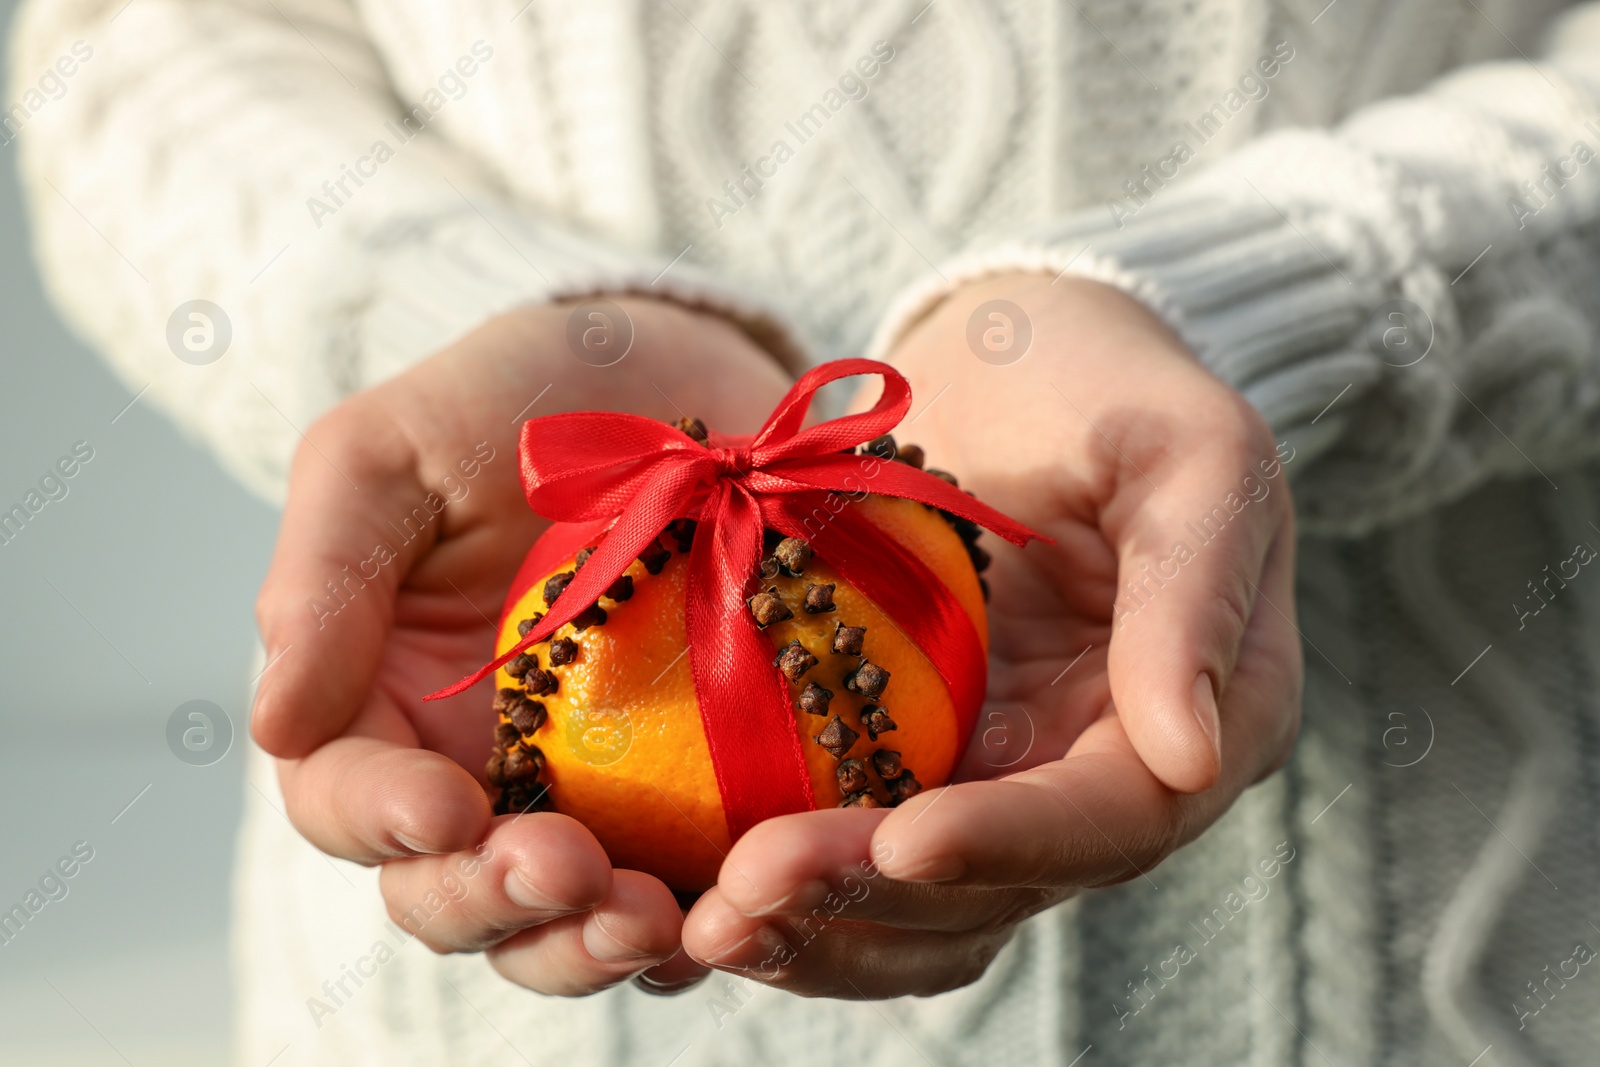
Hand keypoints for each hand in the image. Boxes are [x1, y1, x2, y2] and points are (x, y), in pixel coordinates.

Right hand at [250, 297, 791, 995]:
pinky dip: (701, 915)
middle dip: (497, 903)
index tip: (447, 807)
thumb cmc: (510, 399)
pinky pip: (684, 884)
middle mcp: (470, 767)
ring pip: (560, 921)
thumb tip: (272, 723)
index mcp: (375, 701)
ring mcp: (584, 790)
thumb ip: (323, 576)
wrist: (670, 373)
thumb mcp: (390, 453)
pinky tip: (731, 907)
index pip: (344, 798)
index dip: (382, 821)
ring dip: (593, 941)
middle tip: (569, 872)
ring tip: (652, 920)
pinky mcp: (690, 792)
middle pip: (448, 892)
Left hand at [678, 274, 1302, 996]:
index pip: (1115, 819)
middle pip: (1000, 888)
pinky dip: (793, 894)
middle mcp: (1107, 776)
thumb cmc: (1107, 382)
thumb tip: (1192, 753)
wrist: (1015, 365)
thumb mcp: (1185, 445)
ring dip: (818, 932)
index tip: (902, 838)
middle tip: (743, 893)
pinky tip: (697, 897)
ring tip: (705, 925)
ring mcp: (1010, 781)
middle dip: (874, 898)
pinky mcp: (924, 767)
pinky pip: (861, 857)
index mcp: (1205, 716)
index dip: (1010, 843)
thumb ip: (1196, 583)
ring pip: (925, 910)